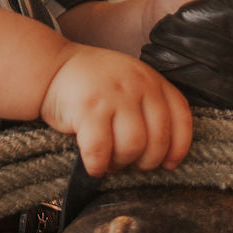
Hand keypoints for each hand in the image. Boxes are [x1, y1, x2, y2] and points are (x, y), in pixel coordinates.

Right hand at [40, 45, 192, 176]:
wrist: (52, 67)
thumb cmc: (92, 82)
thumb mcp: (129, 81)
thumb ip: (149, 105)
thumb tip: (166, 153)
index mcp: (151, 79)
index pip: (180, 118)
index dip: (179, 147)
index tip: (169, 163)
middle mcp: (136, 84)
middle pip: (157, 139)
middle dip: (145, 161)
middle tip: (129, 162)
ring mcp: (113, 96)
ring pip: (132, 147)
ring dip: (121, 163)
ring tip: (110, 161)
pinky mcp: (88, 109)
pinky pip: (100, 150)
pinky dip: (98, 165)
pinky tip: (93, 165)